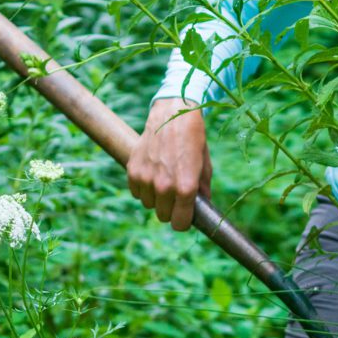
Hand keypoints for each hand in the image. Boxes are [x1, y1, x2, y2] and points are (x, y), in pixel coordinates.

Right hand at [126, 97, 211, 230]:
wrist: (173, 114)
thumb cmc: (193, 139)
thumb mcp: (205, 164)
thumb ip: (203, 189)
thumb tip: (203, 207)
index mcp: (185, 187)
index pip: (180, 224)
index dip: (184, 221)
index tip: (185, 215)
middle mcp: (164, 186)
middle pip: (163, 217)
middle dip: (171, 209)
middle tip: (176, 195)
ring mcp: (146, 179)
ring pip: (149, 205)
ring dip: (156, 197)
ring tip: (164, 179)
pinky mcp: (133, 170)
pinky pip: (137, 192)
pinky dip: (143, 187)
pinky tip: (153, 172)